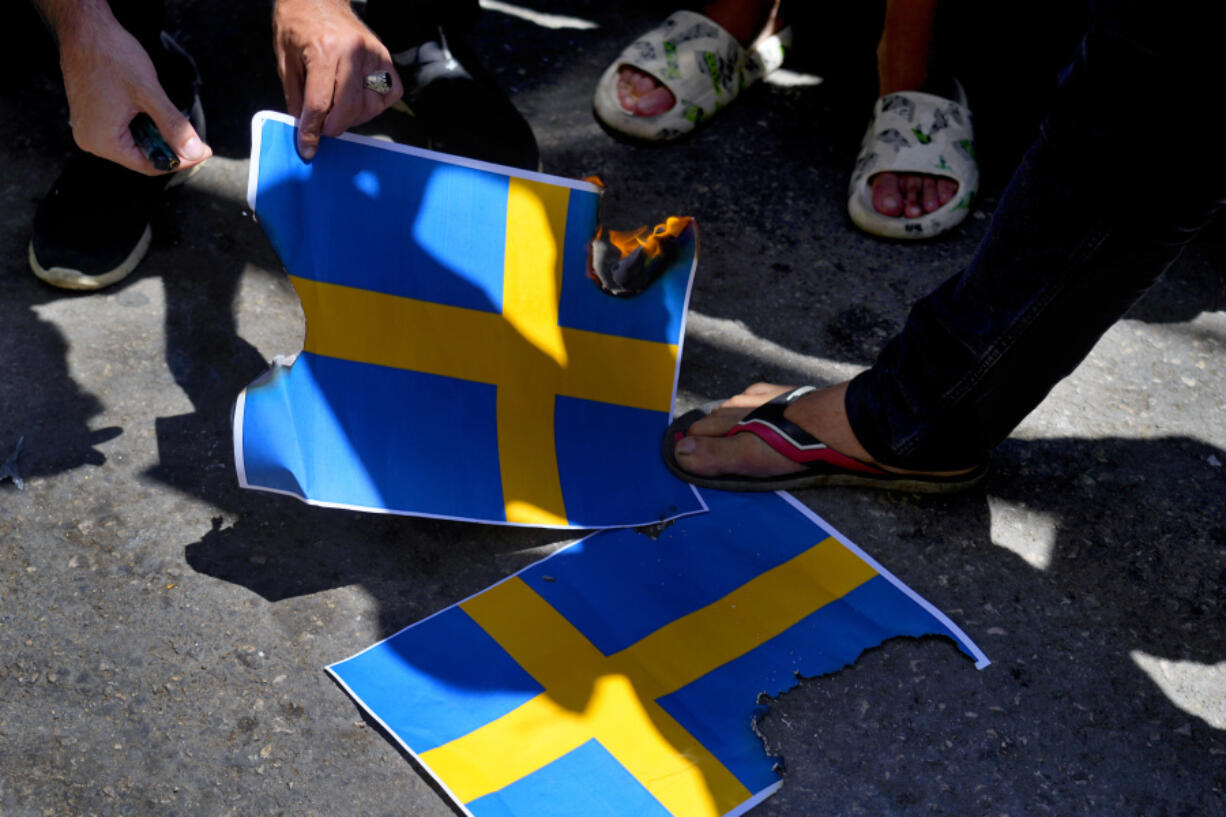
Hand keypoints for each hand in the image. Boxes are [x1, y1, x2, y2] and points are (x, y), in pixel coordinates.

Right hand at [56, 5, 210, 174]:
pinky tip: (153, 110)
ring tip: (171, 117)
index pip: (149, 166)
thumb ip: (174, 126)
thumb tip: (195, 151)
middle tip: (195, 138)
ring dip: (157, 134)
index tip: (203, 151)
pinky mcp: (92, 116)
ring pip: (135, 143)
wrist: (85, 29)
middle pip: (142, 156)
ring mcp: (90, 128)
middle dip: (170, 147)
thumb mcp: (149, 94)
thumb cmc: (111, 56)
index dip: (180, 161)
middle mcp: (91, 140)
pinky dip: (144, 124)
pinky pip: (125, 130)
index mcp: (102, 141)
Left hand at [273, 0, 403, 159]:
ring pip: (368, 106)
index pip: (320, 104)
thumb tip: (305, 128)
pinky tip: (358, 101)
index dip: (312, 131)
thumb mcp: (284, 59)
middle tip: (320, 128)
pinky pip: (389, 94)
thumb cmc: (297, 24)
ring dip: (352, 117)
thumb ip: (296, 96)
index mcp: (324, 50)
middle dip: (331, 127)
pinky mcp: (385, 57)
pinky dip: (375, 105)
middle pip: (347, 109)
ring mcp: (373, 54)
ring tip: (337, 109)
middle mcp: (353, 52)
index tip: (308, 148)